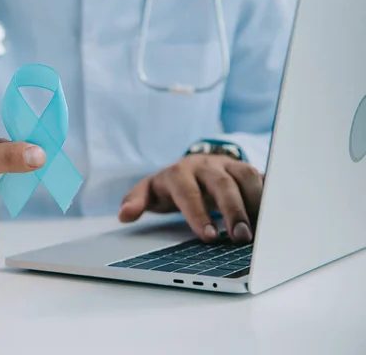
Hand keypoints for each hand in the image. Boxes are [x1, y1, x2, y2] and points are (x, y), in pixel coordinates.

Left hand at [118, 154, 262, 243]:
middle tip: (240, 238)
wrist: (189, 167)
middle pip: (221, 184)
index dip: (197, 213)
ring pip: (245, 176)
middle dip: (232, 210)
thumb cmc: (169, 186)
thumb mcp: (149, 192)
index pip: (187, 191)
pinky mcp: (245, 168)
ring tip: (262, 231)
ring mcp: (227, 164)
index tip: (208, 237)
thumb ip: (136, 201)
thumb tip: (123, 215)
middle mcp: (204, 165)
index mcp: (178, 172)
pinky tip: (277, 215)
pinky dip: (271, 194)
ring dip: (256, 203)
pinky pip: (263, 176)